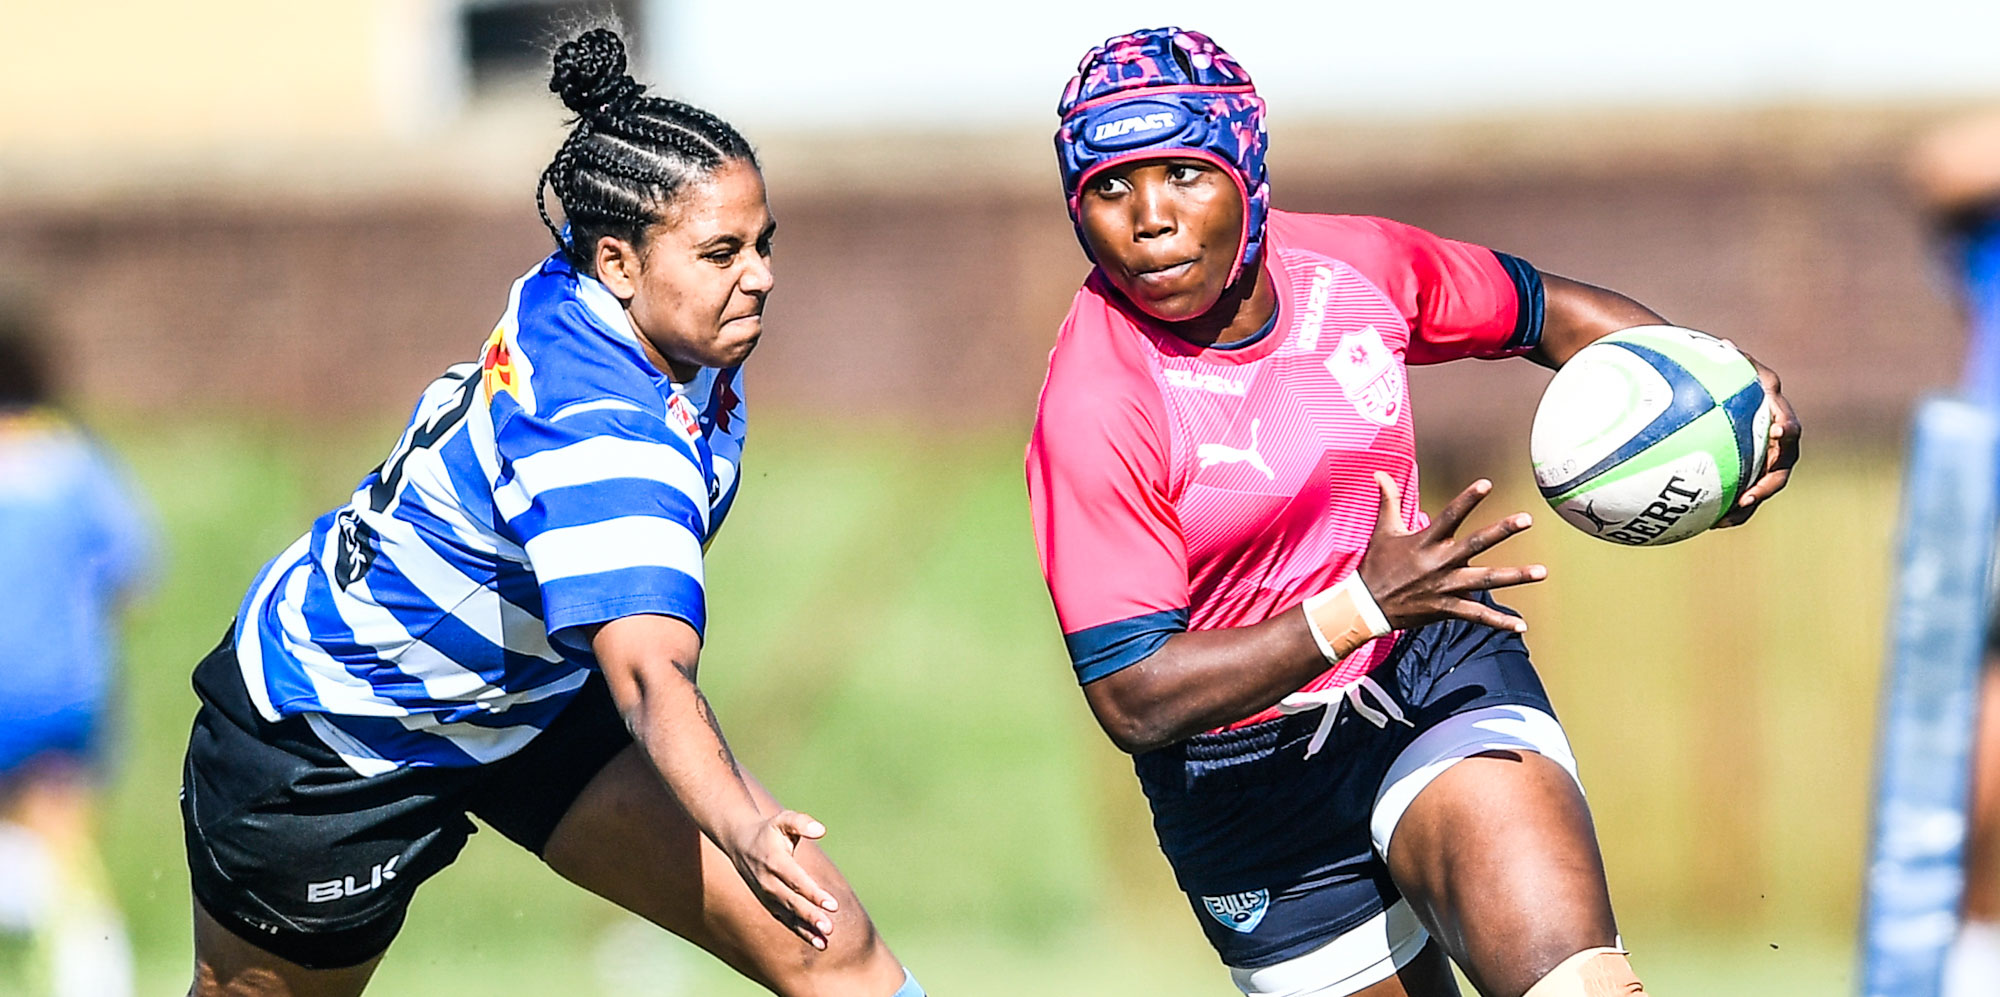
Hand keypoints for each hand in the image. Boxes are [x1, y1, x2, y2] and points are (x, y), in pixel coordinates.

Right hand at [721, 810, 840, 948]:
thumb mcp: (783, 820)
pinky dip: (801, 931)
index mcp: (775, 861)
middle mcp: (769, 882)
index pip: (797, 881)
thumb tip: (821, 830)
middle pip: (792, 902)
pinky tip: (818, 942)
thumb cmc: (769, 830)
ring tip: (824, 942)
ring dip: (806, 929)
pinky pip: (786, 919)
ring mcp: (767, 895)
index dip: (814, 893)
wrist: (740, 843)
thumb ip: (802, 823)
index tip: (832, 905)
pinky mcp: (769, 903)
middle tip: (829, 928)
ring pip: (789, 915)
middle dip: (810, 915)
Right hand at [1356, 473, 1546, 632]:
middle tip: (1526, 519)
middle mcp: (1439, 562)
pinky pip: (1477, 615)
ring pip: (1486, 580)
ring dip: (1515, 576)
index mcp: (1425, 541)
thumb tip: (1380, 473)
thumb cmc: (1377, 565)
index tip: (1487, 484)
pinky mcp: (1446, 608)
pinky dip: (1499, 622)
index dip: (1467, 500)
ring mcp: (1445, 587)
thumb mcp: (1383, 530)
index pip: (1449, 516)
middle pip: (1475, 544)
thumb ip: (1389, 500)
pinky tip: (1521, 626)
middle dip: (1501, 531)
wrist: (1366, 606)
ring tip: (1542, 572)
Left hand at [1716, 351, 1799, 527]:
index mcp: (1775, 414)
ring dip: (1748, 504)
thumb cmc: (1719, 373)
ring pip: (1763, 487)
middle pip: (1781, 466)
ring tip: (1725, 518)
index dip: (1785, 430)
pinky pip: (1744, 494)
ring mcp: (1765, 459)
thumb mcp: (1724, 364)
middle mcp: (1776, 440)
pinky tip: (1707, 521)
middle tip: (1749, 495)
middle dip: (1768, 483)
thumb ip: (1729, 360)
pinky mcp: (1749, 473)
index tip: (1775, 433)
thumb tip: (1726, 346)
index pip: (1787, 425)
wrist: (1713, 390)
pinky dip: (1728, 509)